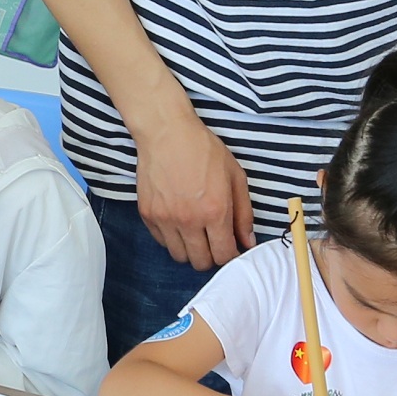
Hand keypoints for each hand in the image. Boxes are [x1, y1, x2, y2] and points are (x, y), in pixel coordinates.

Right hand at [131, 110, 252, 270]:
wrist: (166, 133)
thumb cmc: (204, 150)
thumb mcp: (235, 177)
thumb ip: (244, 213)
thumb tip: (248, 242)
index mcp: (215, 211)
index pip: (224, 255)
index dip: (230, 256)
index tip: (230, 247)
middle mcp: (189, 220)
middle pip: (201, 262)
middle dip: (211, 256)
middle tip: (213, 241)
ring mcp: (165, 219)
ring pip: (179, 256)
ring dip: (190, 250)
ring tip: (195, 232)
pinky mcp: (148, 215)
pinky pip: (162, 242)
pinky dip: (172, 238)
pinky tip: (178, 221)